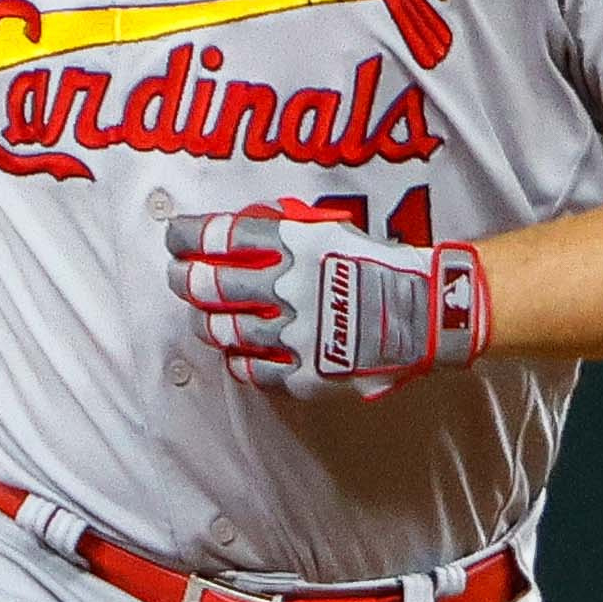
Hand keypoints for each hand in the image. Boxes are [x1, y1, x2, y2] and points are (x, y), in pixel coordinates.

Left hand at [167, 199, 488, 401]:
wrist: (427, 312)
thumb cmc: (385, 265)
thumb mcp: (335, 230)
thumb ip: (288, 232)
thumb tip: (245, 234)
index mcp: (296, 244)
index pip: (222, 236)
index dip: (188, 236)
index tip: (174, 237)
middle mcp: (288, 286)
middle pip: (212, 284)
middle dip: (184, 279)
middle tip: (176, 277)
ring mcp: (294, 332)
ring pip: (226, 330)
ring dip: (205, 322)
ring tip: (202, 318)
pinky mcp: (305, 371)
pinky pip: (255, 370)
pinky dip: (239, 360)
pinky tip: (235, 354)